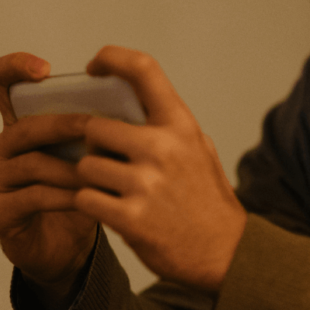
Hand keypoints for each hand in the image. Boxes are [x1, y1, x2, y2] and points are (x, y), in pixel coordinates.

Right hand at [0, 53, 97, 309]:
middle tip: (96, 126)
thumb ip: (104, 123)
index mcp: (24, 123)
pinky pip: (32, 197)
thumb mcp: (96, 151)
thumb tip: (136, 97)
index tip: (45, 69)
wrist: (73, 245)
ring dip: (70, 166)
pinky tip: (89, 197)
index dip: (15, 68)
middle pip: (25, 125)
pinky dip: (64, 195)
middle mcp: (3, 146)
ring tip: (101, 169)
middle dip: (64, 124)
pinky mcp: (1, 212)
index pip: (3, 82)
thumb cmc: (85, 189)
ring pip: (31, 163)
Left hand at [75, 46, 246, 292]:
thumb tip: (125, 99)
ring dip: (91, 178)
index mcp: (180, 126)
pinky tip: (111, 209)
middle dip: (93, 143)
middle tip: (106, 158)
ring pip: (86, 165)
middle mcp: (163, 148)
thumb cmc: (207, 199)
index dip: (112, 58)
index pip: (143, 70)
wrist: (223, 251)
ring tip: (113, 189)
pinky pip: (85, 198)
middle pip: (94, 126)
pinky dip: (92, 205)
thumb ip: (167, 125)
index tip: (95, 66)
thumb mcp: (198, 149)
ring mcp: (146, 183)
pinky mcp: (130, 217)